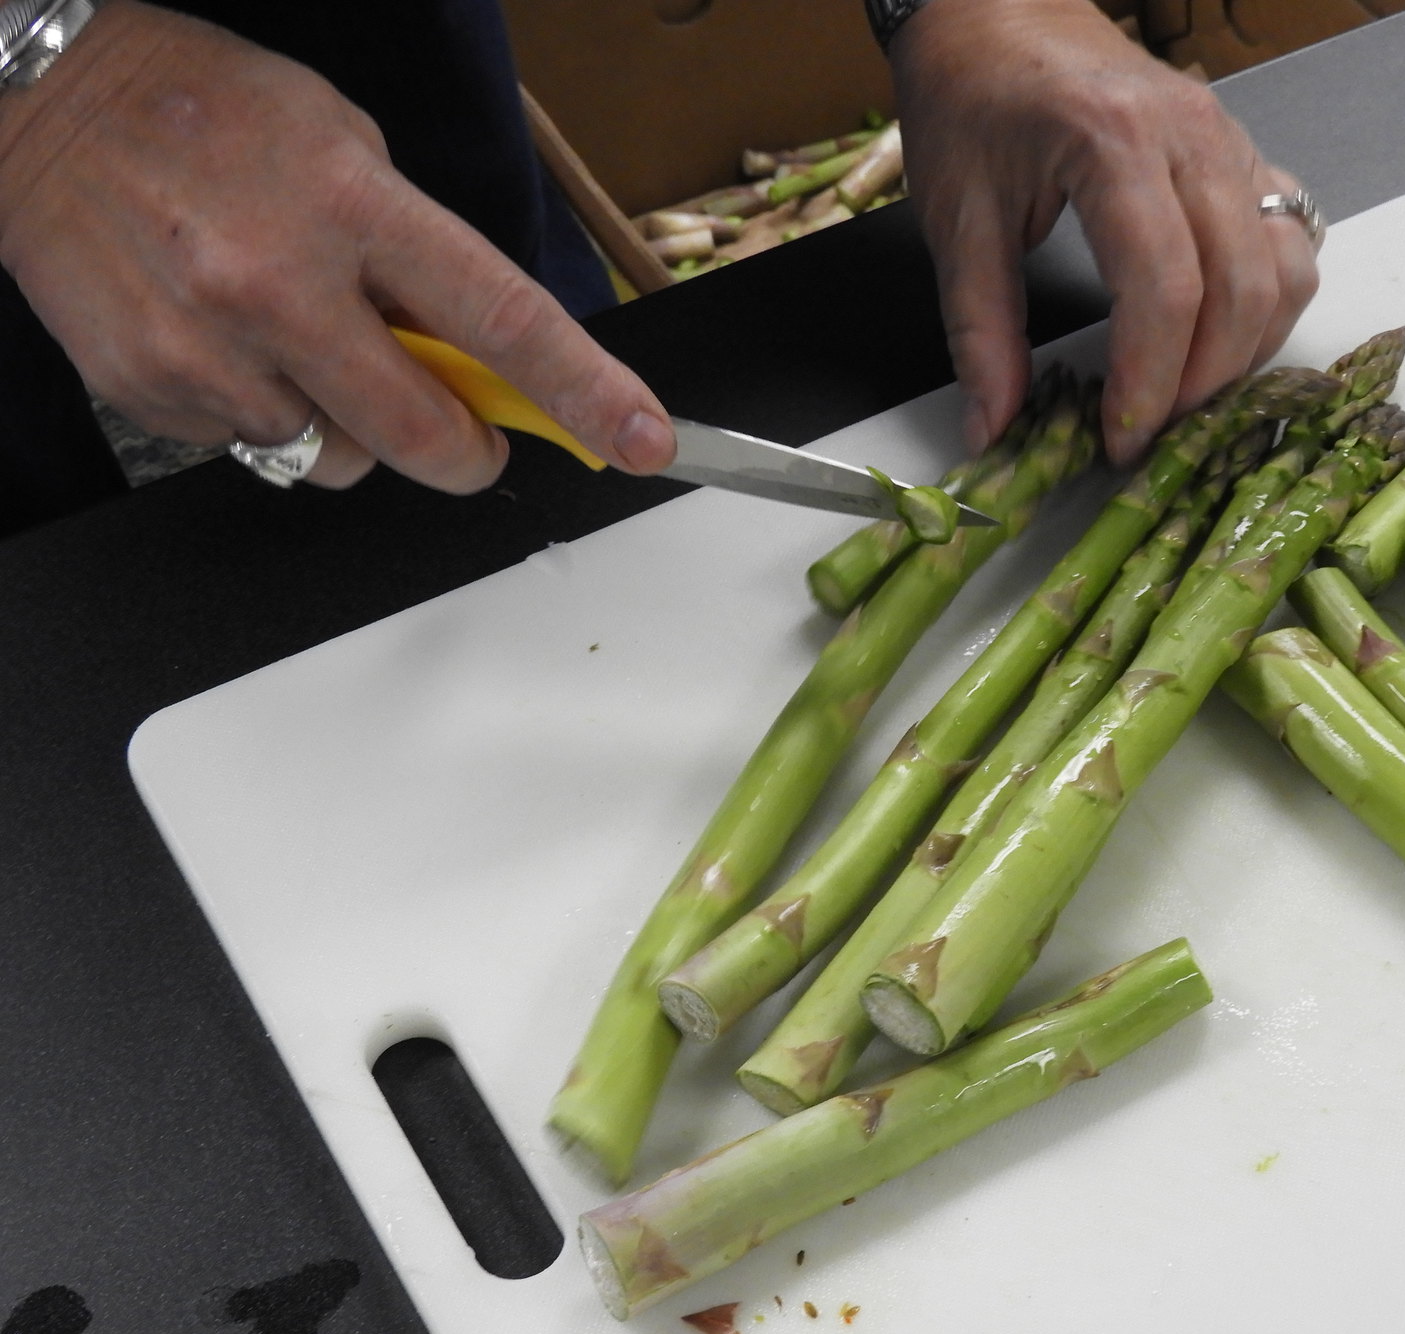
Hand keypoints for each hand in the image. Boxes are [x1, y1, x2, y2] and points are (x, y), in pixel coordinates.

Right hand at [0, 1, 674, 491]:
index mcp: (352, 203)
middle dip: (469, 454)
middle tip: (473, 437)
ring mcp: (210, 347)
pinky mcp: (154, 390)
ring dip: (352, 428)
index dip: (587, 394)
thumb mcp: (342, 143)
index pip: (502, 320)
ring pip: (338, 458)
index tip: (644, 442)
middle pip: (423, 435)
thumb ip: (417, 251)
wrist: (31, 103)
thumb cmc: (201, 113)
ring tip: (305, 345)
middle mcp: (280, 285)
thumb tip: (481, 350)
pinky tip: (232, 342)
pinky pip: (256, 448)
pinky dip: (269, 415)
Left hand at [889, 0, 1318, 464]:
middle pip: (1242, 288)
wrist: (997, 9)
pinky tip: (1220, 338)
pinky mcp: (1243, 151)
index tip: (1120, 441)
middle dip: (1204, 383)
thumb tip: (991, 431)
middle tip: (1152, 434)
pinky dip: (1271, 303)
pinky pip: (1293, 237)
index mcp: (1112, 143)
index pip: (1165, 290)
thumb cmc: (971, 97)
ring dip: (1248, 350)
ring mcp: (1230, 140)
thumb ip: (979, 333)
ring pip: (1286, 268)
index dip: (1151, 383)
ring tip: (1187, 394)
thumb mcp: (955, 218)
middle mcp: (1192, 136)